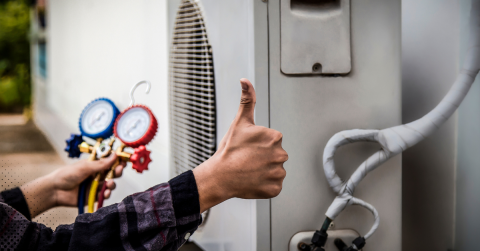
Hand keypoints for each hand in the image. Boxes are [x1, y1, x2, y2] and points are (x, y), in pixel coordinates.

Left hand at [21, 153, 124, 217]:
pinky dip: (106, 194)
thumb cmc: (66, 175)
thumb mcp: (85, 167)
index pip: (109, 162)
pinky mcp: (93, 196)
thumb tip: (115, 155)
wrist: (55, 190)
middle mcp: (96, 175)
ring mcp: (95, 186)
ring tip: (109, 183)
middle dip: (117, 171)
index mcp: (94, 165)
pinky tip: (106, 192)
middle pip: (112, 173)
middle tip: (119, 170)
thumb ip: (101, 164)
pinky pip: (104, 195)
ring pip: (110, 184)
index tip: (123, 160)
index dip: (117, 161)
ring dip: (112, 183)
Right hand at [193, 78, 287, 212]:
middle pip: (275, 155)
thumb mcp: (239, 121)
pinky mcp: (276, 189)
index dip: (258, 145)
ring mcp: (279, 173)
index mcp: (275, 137)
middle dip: (263, 158)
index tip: (248, 148)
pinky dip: (264, 184)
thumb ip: (247, 100)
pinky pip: (273, 185)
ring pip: (274, 170)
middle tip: (247, 160)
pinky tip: (252, 180)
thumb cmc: (229, 149)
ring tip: (249, 170)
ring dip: (264, 171)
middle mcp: (281, 155)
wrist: (219, 176)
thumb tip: (245, 80)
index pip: (272, 141)